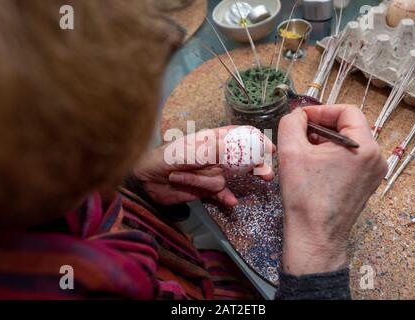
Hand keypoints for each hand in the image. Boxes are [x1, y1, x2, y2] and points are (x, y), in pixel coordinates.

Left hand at [133, 127, 274, 206]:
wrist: (143, 180)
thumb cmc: (162, 158)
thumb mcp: (186, 152)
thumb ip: (210, 151)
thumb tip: (235, 149)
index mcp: (211, 140)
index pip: (239, 135)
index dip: (256, 140)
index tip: (270, 150)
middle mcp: (215, 156)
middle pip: (242, 159)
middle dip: (255, 166)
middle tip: (267, 175)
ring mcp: (211, 173)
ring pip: (225, 180)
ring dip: (208, 183)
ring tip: (186, 179)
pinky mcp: (205, 190)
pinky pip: (221, 194)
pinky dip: (226, 198)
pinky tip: (231, 202)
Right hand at [277, 105, 386, 275]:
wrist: (315, 235)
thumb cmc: (305, 196)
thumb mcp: (291, 151)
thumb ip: (291, 123)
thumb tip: (297, 115)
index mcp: (364, 146)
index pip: (346, 111)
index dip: (321, 111)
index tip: (301, 119)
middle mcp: (375, 158)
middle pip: (348, 127)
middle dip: (321, 127)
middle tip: (299, 136)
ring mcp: (373, 173)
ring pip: (348, 143)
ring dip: (324, 142)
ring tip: (304, 153)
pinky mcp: (365, 184)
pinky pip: (349, 159)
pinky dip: (331, 156)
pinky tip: (313, 167)